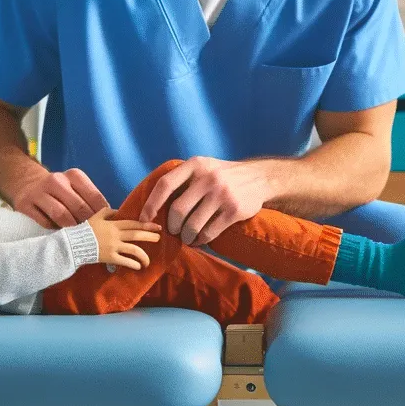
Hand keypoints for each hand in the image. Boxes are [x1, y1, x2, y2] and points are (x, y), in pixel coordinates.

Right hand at [13, 167, 109, 227]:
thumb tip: (110, 217)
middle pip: (78, 206)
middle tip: (94, 236)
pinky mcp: (26, 204)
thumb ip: (89, 198)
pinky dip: (54, 229)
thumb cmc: (59, 189)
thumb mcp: (75, 186)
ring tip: (78, 238)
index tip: (107, 225)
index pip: (94, 196)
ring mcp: (40, 192)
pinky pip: (44, 222)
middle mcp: (57, 181)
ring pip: (61, 214)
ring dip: (72, 228)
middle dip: (88, 223)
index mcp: (74, 175)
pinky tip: (60, 235)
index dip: (102, 213)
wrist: (27, 182)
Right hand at [87, 208, 160, 269]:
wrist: (74, 244)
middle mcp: (116, 235)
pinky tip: (138, 266)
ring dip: (143, 255)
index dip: (146, 224)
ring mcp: (114, 247)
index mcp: (114, 225)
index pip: (133, 224)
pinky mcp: (109, 258)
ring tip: (148, 260)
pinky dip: (133, 264)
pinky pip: (124, 261)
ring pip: (133, 250)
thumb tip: (119, 211)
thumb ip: (109, 212)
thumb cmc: (85, 230)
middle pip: (136, 235)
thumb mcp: (97, 216)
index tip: (157, 226)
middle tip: (158, 238)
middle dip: (149, 236)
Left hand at [138, 156, 272, 247]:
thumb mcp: (205, 166)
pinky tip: (200, 240)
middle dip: (172, 227)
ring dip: (186, 237)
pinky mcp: (234, 210)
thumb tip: (153, 202)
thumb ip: (184, 177)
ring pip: (192, 225)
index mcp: (196, 164)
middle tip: (174, 231)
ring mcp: (222, 194)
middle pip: (177, 210)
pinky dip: (200, 240)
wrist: (260, 178)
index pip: (165, 185)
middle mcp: (208, 177)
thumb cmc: (224, 175)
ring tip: (187, 238)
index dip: (151, 204)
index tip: (144, 219)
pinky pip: (209, 233)